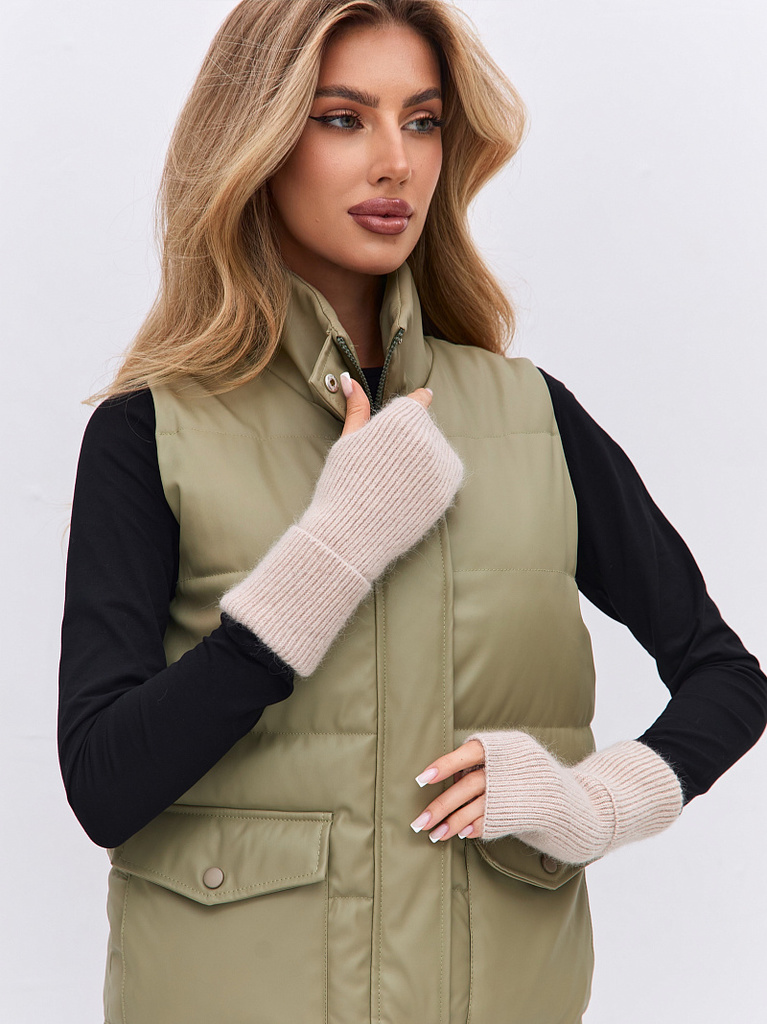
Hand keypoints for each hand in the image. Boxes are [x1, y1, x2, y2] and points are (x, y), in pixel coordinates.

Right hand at [220, 376, 462, 676]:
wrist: (352, 536)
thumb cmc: (342, 487)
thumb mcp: (347, 443)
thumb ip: (358, 410)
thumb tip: (350, 380)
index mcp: (403, 416)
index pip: (415, 402)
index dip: (406, 413)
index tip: (400, 427)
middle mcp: (429, 435)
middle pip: (425, 429)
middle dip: (409, 442)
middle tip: (383, 469)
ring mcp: (443, 464)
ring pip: (436, 452)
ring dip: (422, 462)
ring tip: (392, 484)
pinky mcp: (450, 489)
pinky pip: (444, 476)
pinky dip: (430, 482)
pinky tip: (405, 495)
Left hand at [411, 731, 682, 865]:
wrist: (576, 805)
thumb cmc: (534, 778)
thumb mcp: (514, 757)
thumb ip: (485, 760)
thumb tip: (446, 770)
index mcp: (507, 747)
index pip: (469, 753)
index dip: (444, 765)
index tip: (421, 778)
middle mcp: (511, 768)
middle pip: (468, 786)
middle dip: (441, 804)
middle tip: (419, 820)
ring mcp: (518, 793)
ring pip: (475, 808)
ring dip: (451, 822)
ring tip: (432, 834)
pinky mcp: (521, 816)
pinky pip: (489, 823)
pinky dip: (472, 829)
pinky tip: (458, 835)